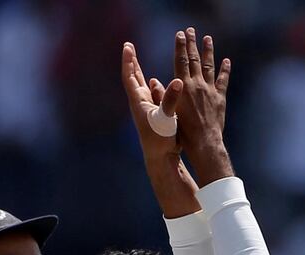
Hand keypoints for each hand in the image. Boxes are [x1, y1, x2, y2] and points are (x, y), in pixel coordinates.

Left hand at [121, 42, 198, 217]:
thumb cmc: (161, 141)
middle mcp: (140, 104)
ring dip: (139, 72)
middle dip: (131, 62)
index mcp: (139, 102)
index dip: (129, 61)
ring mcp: (147, 109)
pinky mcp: (156, 115)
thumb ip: (170, 100)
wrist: (161, 158)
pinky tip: (155, 81)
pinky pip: (153, 95)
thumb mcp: (166, 119)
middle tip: (128, 47)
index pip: (131, 77)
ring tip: (136, 60)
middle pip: (133, 78)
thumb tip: (177, 81)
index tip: (127, 47)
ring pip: (142, 86)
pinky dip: (153, 85)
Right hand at [173, 28, 232, 184]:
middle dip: (191, 44)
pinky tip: (226, 60)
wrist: (203, 142)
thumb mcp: (169, 111)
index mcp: (183, 87)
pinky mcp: (220, 98)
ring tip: (207, 39)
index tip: (179, 34)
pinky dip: (225, 70)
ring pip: (209, 66)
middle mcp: (197, 85)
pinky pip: (223, 80)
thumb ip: (163, 95)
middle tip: (190, 31)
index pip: (181, 61)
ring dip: (208, 51)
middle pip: (194, 59)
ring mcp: (210, 90)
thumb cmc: (182, 131)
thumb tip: (153, 82)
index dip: (180, 47)